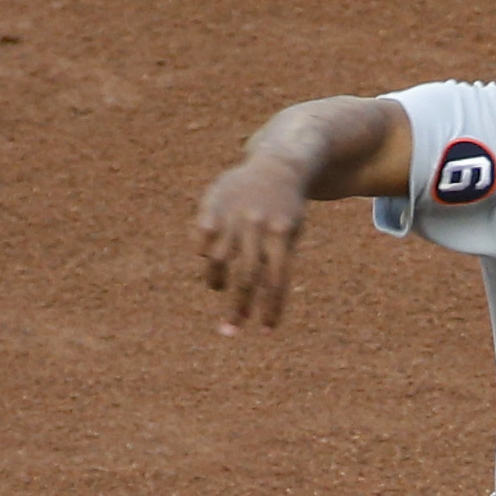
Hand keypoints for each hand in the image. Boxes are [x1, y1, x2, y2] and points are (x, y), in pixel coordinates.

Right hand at [197, 155, 312, 331]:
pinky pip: (203, 236)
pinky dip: (202, 251)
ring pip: (219, 259)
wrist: (278, 165)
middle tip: (231, 330)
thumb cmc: (286, 211)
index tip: (265, 331)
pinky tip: (207, 256)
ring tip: (219, 286)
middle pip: (247, 277)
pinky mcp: (215, 203)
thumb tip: (267, 304)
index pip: (275, 281)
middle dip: (239, 308)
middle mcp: (258, 225)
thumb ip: (279, 263)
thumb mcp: (292, 234)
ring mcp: (235, 214)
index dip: (270, 309)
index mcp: (282, 235)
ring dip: (217, 280)